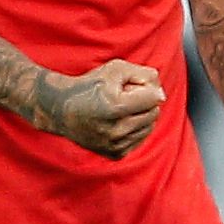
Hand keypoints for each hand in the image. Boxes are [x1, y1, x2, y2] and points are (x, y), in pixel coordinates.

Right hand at [47, 59, 163, 158]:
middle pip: (153, 113)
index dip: (145, 88)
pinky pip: (139, 139)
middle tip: (123, 97)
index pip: (154, 98)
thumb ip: (144, 75)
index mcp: (116, 107)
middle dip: (143, 102)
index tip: (130, 86)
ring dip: (140, 116)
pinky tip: (118, 122)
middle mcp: (116, 130)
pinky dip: (134, 129)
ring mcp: (115, 145)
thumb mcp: (116, 69)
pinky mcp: (115, 154)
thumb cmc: (90, 86)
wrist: (62, 110)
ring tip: (119, 110)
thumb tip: (161, 95)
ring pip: (149, 127)